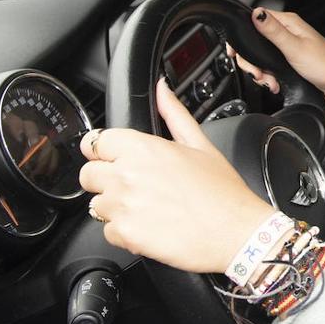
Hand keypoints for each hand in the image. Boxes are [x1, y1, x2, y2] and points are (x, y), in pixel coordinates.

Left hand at [78, 79, 274, 272]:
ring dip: (116, 208)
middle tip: (136, 189)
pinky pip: (108, 232)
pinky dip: (126, 233)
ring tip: (148, 209)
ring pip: (96, 205)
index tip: (116, 160)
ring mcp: (123, 205)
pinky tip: (151, 227)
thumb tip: (162, 89)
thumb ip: (174, 114)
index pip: (95, 143)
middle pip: (88, 175)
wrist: (236, 232)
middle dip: (106, 181)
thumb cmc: (223, 192)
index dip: (106, 152)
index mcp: (142, 148)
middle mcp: (126, 174)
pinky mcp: (125, 234)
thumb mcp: (201, 145)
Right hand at [228, 29, 324, 167]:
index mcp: (288, 22)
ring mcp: (288, 45)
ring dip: (261, 72)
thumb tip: (255, 13)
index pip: (254, 19)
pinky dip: (269, 75)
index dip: (243, 37)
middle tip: (259, 74)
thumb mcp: (294, 48)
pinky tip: (275, 83)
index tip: (237, 53)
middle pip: (254, 41)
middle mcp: (287, 31)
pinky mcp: (290, 58)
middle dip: (252, 61)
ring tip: (270, 81)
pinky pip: (270, 64)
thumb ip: (273, 31)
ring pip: (261, 55)